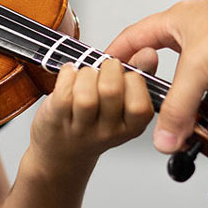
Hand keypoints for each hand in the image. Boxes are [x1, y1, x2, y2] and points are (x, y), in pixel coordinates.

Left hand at [29, 59, 152, 177]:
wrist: (62, 154)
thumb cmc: (93, 122)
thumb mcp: (122, 105)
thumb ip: (137, 76)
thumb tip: (149, 53)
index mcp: (130, 127)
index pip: (141, 105)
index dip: (132, 80)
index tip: (124, 74)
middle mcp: (108, 132)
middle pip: (112, 92)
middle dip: (107, 68)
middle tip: (104, 68)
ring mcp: (81, 129)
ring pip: (86, 95)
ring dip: (85, 74)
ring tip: (85, 74)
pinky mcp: (57, 120)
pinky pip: (63, 94)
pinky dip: (67, 75)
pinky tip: (69, 74)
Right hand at [106, 0, 207, 152]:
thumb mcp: (199, 65)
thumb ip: (178, 103)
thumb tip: (164, 136)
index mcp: (174, 21)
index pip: (132, 38)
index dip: (115, 56)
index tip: (101, 74)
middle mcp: (192, 32)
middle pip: (165, 66)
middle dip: (162, 90)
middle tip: (152, 109)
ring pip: (195, 80)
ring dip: (198, 99)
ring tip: (197, 115)